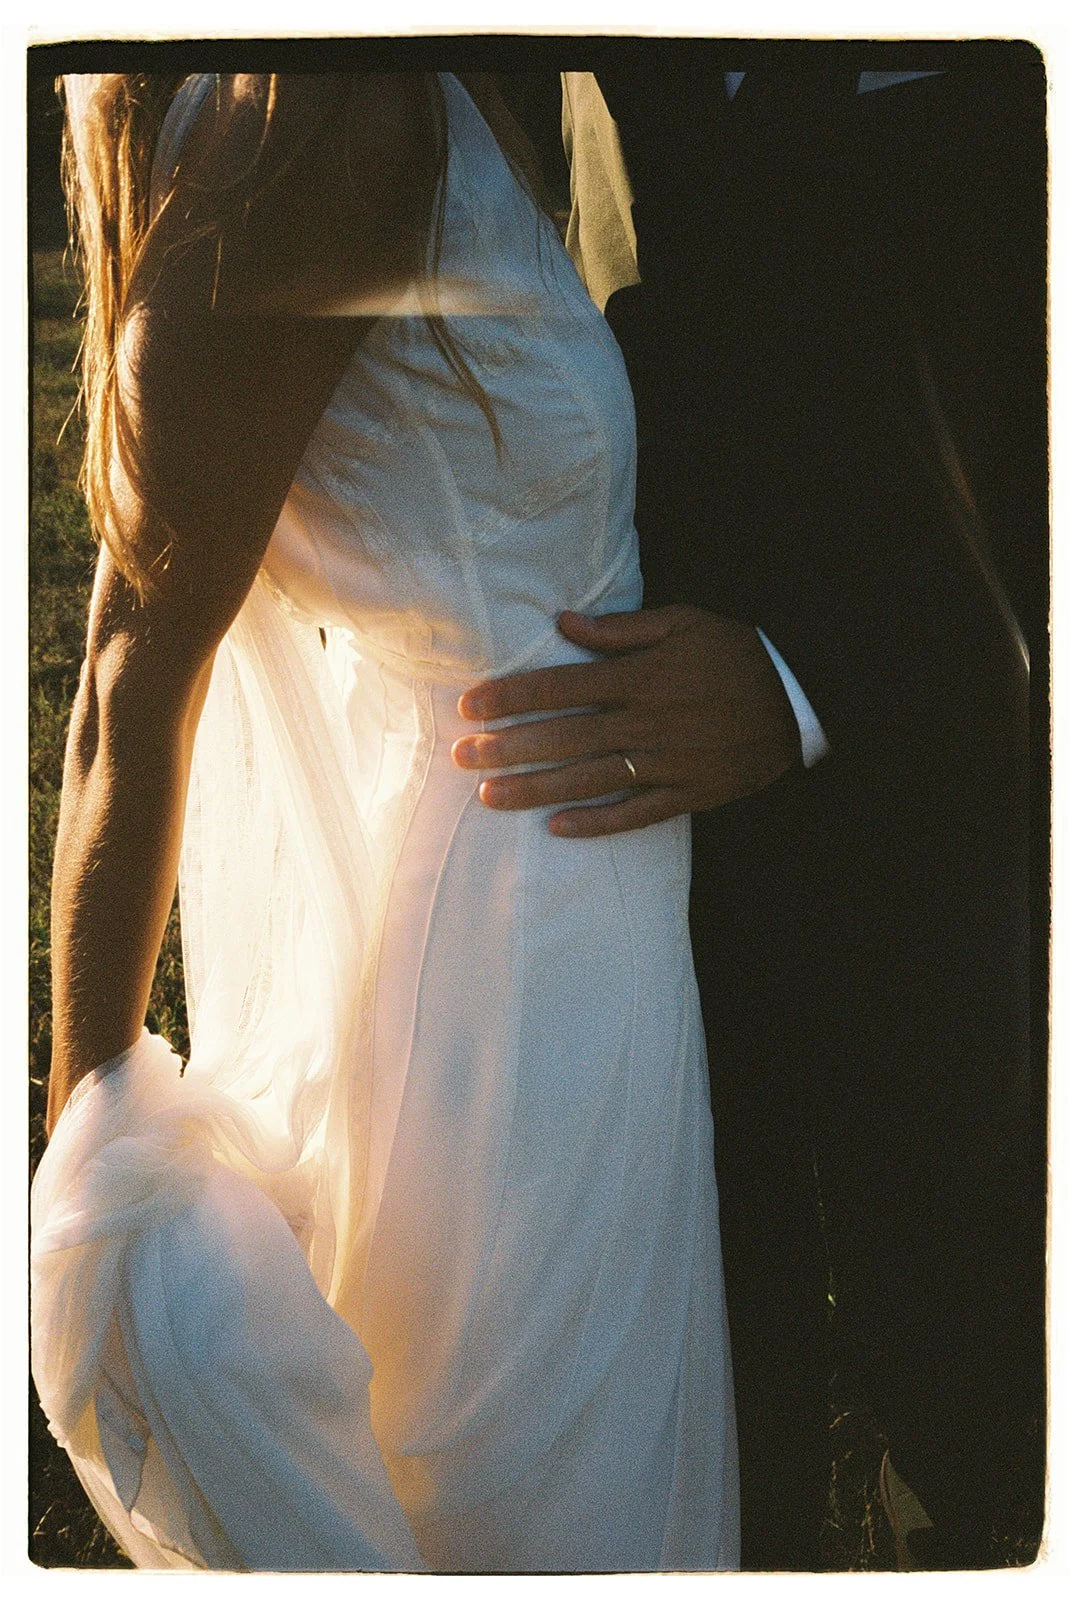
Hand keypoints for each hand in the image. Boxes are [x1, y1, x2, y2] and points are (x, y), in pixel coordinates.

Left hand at [453, 605, 802, 837]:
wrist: (801, 700)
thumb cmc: (738, 653)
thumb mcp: (685, 622)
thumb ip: (621, 628)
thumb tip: (563, 622)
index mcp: (641, 677)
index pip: (560, 687)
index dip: (511, 697)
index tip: (469, 706)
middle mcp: (646, 722)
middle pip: (563, 738)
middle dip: (507, 747)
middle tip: (461, 756)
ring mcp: (667, 763)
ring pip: (588, 780)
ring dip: (535, 789)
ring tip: (489, 797)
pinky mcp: (688, 793)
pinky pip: (635, 814)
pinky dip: (597, 823)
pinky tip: (556, 829)